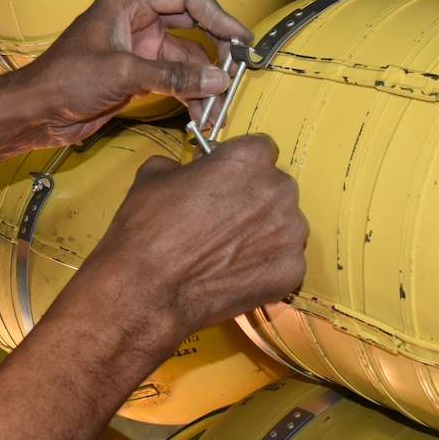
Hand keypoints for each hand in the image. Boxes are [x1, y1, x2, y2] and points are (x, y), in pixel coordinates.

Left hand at [0, 0, 250, 148]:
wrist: (35, 112)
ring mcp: (140, 49)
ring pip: (187, 59)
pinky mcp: (138, 76)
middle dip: (218, 48)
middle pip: (194, 24)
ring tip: (218, 106)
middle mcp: (137, 22)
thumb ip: (171, 77)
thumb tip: (216, 80)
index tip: (240, 38)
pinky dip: (191, 95)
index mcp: (128, 3)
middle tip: (238, 71)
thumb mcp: (121, 73)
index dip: (218, 13)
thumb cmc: (61, 80)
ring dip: (205, 81)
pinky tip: (202, 114)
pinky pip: (176, 80)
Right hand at [59, 137, 307, 379]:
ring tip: (226, 250)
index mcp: (249, 158)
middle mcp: (279, 190)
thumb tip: (192, 169)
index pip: (260, 150)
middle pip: (275, 188)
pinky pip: (282, 260)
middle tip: (223, 219)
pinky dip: (264, 266)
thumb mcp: (153, 176)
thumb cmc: (147, 230)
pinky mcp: (292, 270)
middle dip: (254, 199)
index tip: (227, 181)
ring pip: (283, 224)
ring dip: (262, 232)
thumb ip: (184, 164)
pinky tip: (234, 272)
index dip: (240, 167)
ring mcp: (290, 232)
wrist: (147, 289)